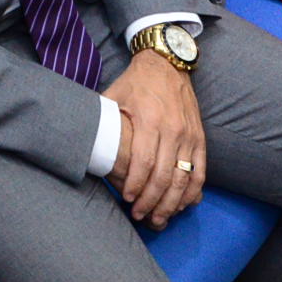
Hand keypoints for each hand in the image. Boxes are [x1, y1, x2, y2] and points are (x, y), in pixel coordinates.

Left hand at [104, 51, 206, 223]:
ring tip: (159, 218)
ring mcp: (189, 135)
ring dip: (172, 203)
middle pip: (164, 176)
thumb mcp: (114, 95)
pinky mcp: (199, 138)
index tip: (127, 199)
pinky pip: (200, 171)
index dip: (135, 184)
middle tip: (141, 215)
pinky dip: (192, 192)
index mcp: (150, 120)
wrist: (167, 63)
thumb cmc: (136, 83)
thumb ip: (103, 119)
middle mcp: (172, 130)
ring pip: (184, 179)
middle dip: (151, 200)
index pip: (143, 161)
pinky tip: (182, 205)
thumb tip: (82, 140)